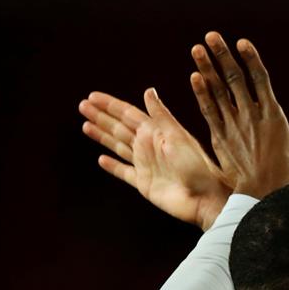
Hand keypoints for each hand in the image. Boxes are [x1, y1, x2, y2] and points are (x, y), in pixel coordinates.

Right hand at [79, 89, 230, 230]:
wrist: (205, 199)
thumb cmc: (198, 167)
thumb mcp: (179, 137)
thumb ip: (161, 116)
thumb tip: (148, 90)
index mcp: (156, 132)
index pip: (128, 114)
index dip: (111, 105)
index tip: (93, 95)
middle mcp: (149, 146)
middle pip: (119, 128)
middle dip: (101, 117)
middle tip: (82, 105)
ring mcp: (146, 165)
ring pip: (118, 147)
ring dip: (102, 136)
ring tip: (85, 125)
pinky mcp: (144, 183)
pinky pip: (124, 172)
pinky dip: (113, 166)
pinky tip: (101, 159)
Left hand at [190, 32, 288, 198]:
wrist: (263, 194)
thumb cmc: (284, 178)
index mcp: (274, 116)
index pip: (260, 80)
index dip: (250, 59)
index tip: (242, 43)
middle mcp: (253, 115)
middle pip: (235, 78)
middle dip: (223, 55)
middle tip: (212, 37)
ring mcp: (235, 124)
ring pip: (218, 90)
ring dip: (207, 67)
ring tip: (198, 48)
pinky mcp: (220, 137)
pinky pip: (209, 109)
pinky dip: (202, 92)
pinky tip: (195, 76)